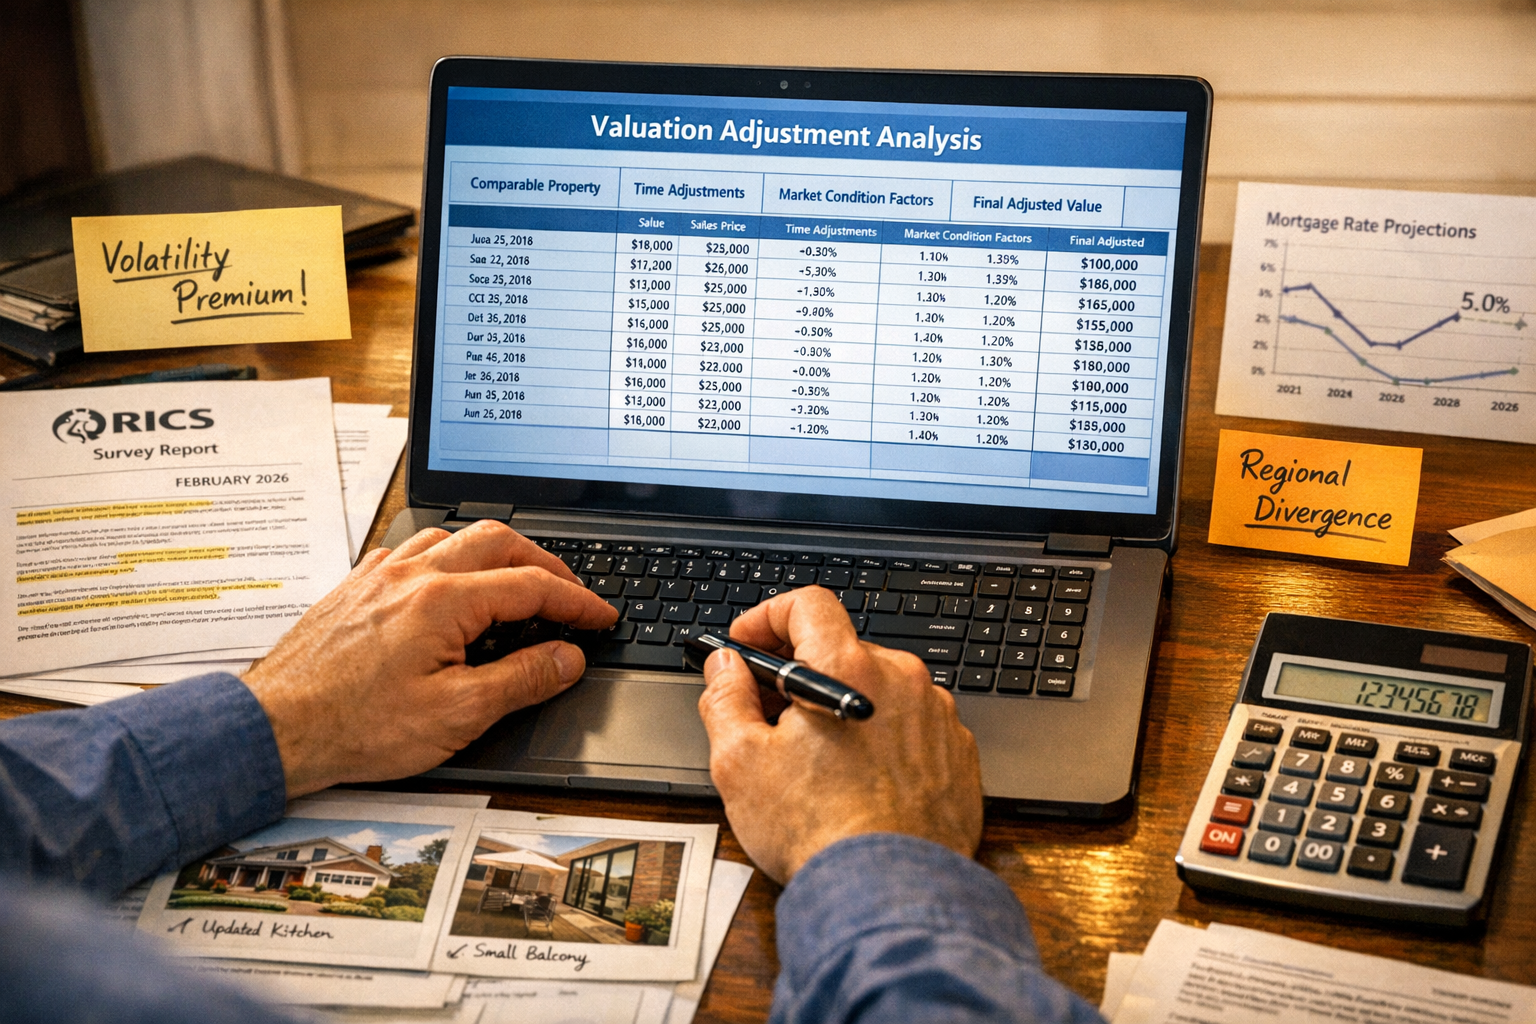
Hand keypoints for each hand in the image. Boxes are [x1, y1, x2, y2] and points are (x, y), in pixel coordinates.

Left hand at [242, 522, 616, 797]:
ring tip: (516, 583)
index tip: (601, 617)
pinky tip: (448, 584)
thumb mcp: (456, 715)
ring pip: (453, 535)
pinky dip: (447, 558)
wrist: (275, 729)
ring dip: (495, 553)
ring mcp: (381, 576)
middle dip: (544, 562)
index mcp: (444, 601)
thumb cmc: (355, 727)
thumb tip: (566, 658)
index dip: (577, 602)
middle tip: (569, 592)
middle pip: (498, 540)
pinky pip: (411, 551)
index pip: (533, 587)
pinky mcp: (356, 588)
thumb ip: (521, 680)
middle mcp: (413, 575)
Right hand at [698, 586, 982, 883]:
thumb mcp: (740, 763)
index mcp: (850, 669)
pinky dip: (883, 739)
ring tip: (818, 762)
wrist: (891, 893)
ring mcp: (937, 717)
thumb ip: (725, 698)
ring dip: (846, 707)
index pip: (808, 604)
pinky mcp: (958, 753)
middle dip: (803, 674)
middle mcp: (903, 681)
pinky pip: (912, 727)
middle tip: (770, 714)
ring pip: (880, 690)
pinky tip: (860, 781)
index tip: (749, 642)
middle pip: (844, 650)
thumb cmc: (820, 833)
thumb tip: (724, 667)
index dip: (769, 616)